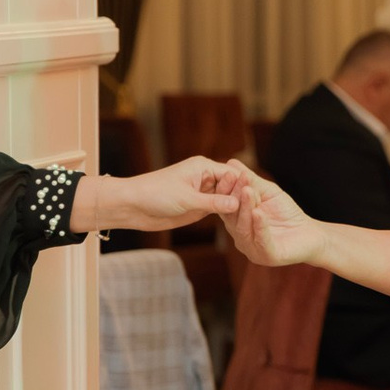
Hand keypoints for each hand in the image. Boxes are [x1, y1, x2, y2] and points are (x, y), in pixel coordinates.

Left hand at [69, 156, 240, 232]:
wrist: (132, 206)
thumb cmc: (155, 194)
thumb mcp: (187, 199)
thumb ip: (214, 202)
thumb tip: (238, 204)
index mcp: (203, 167)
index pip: (232, 174)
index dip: (244, 186)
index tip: (256, 200)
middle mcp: (206, 178)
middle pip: (233, 186)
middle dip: (243, 197)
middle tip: (257, 211)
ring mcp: (203, 193)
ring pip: (227, 199)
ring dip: (236, 207)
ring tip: (251, 218)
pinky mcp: (199, 207)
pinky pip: (219, 209)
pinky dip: (227, 215)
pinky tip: (238, 222)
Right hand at [218, 160, 328, 266]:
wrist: (311, 234)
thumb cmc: (287, 213)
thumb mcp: (268, 193)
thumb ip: (250, 180)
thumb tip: (230, 162)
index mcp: (236, 223)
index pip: (225, 204)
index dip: (225, 189)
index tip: (227, 172)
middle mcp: (240, 237)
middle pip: (232, 216)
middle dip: (234, 196)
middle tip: (235, 178)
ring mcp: (252, 249)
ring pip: (243, 228)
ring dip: (246, 208)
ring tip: (248, 191)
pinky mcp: (267, 256)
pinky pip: (261, 240)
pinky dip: (260, 226)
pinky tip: (258, 212)